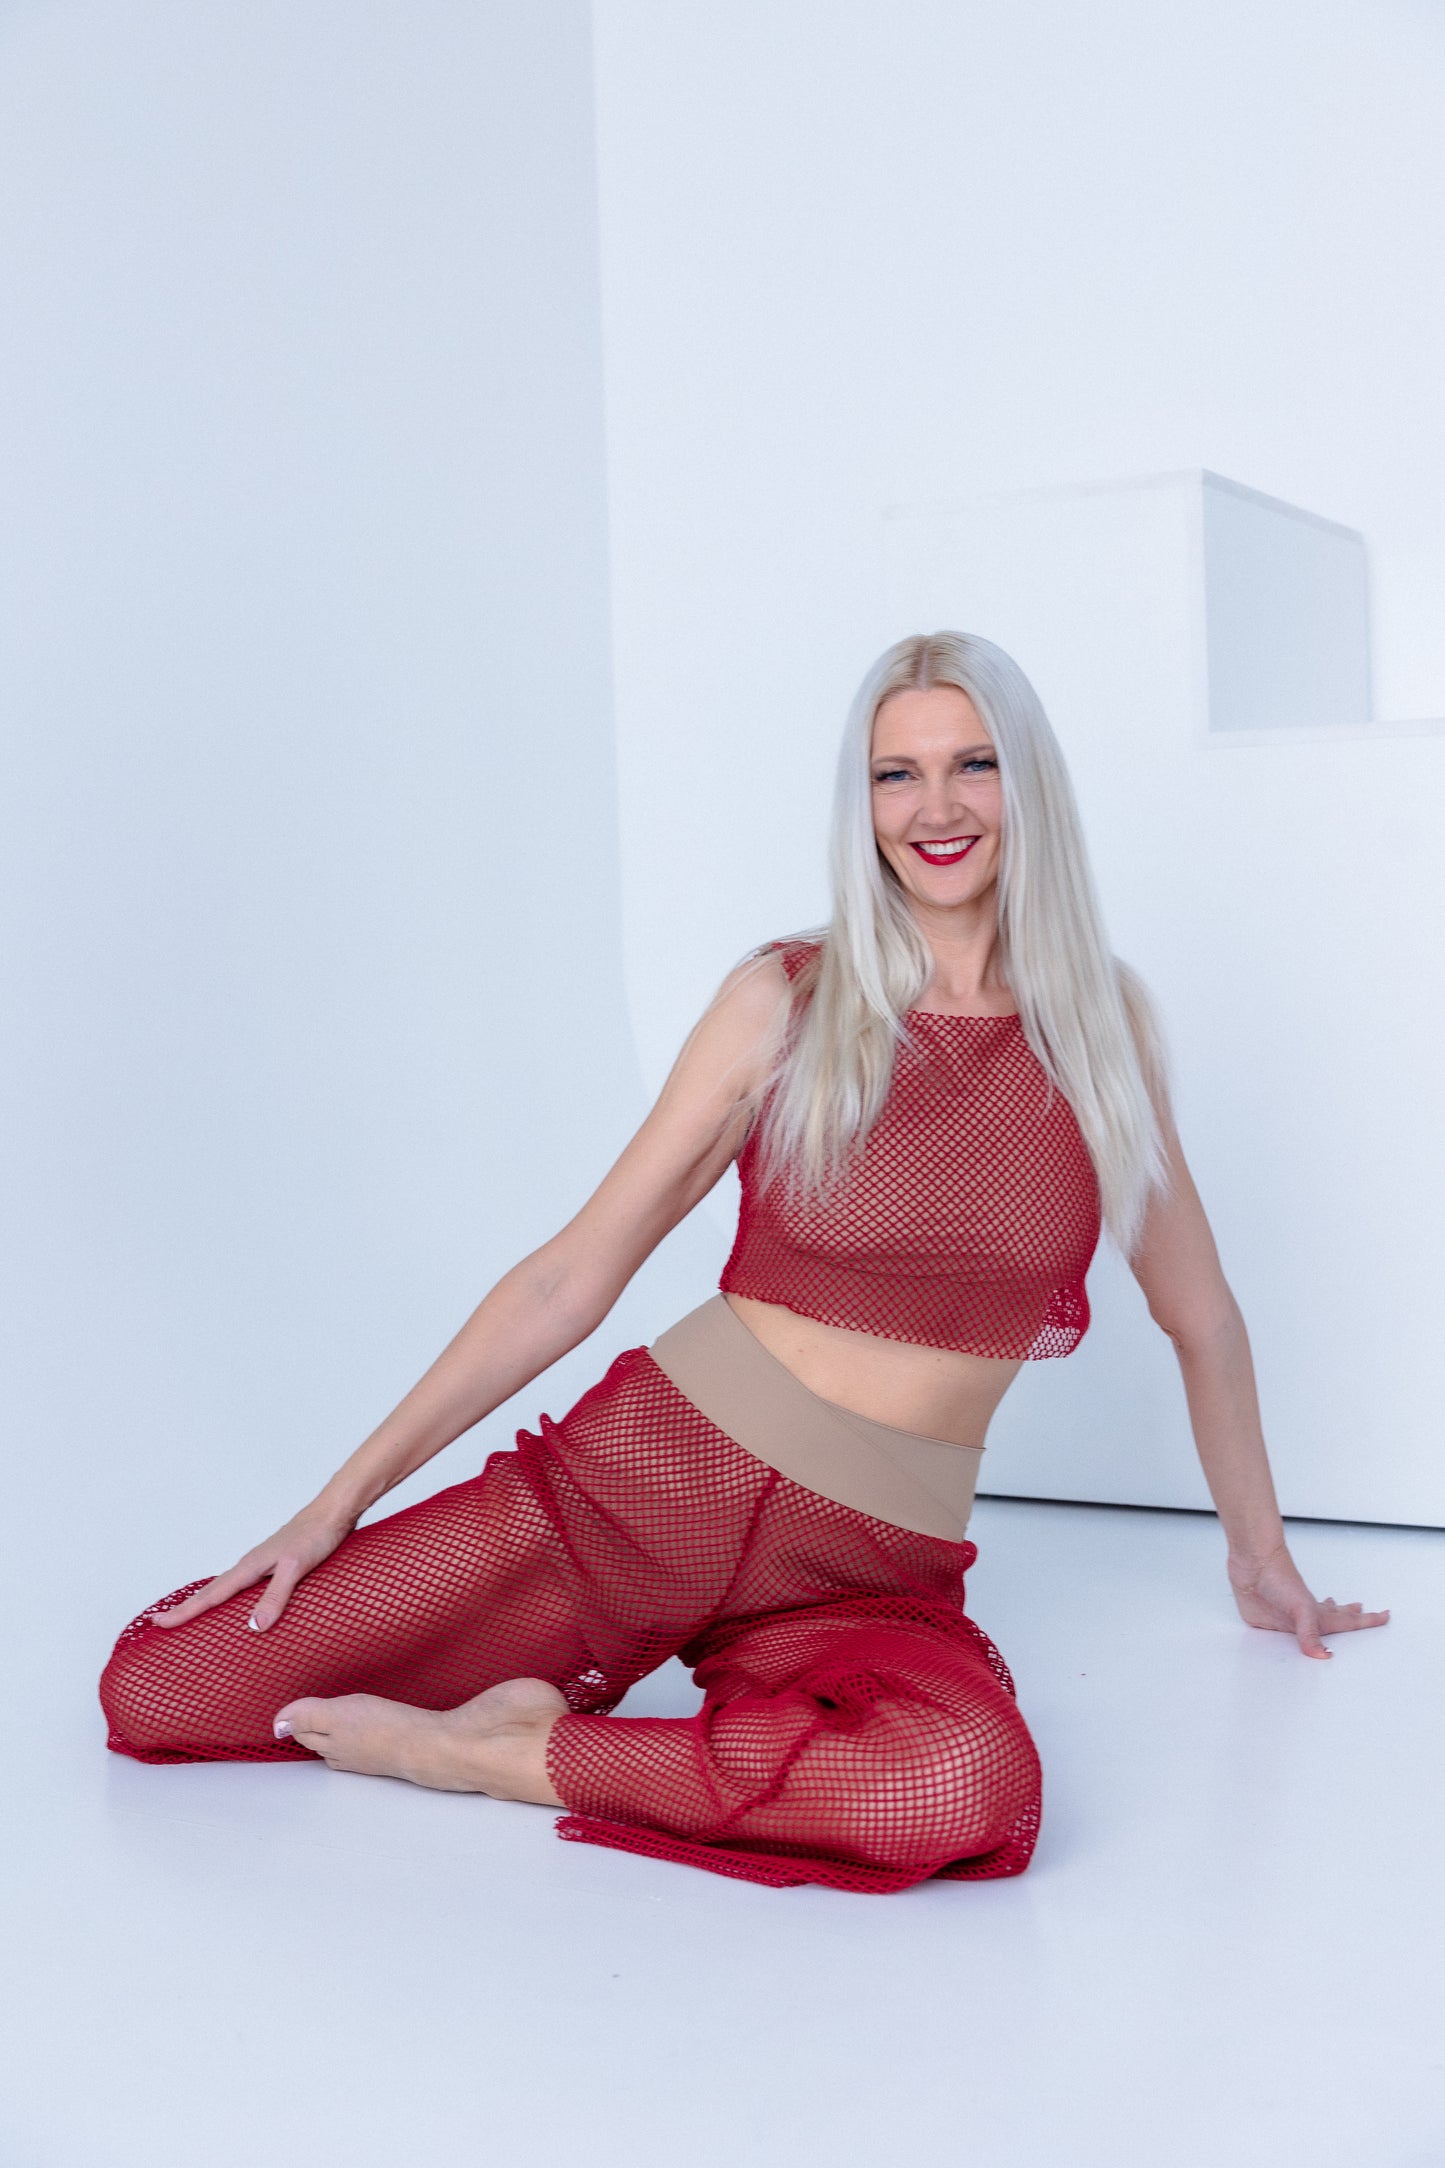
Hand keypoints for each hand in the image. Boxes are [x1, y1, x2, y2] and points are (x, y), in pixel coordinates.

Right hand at [150, 1505, 354, 1632]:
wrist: (333, 1513)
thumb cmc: (316, 1537)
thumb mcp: (296, 1568)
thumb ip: (276, 1596)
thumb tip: (253, 1627)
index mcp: (249, 1567)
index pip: (210, 1595)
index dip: (185, 1611)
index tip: (159, 1622)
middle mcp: (250, 1565)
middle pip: (212, 1592)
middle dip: (187, 1609)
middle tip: (163, 1623)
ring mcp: (262, 1565)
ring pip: (226, 1589)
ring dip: (207, 1603)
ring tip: (191, 1618)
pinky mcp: (275, 1566)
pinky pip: (244, 1587)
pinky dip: (231, 1598)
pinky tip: (238, 1606)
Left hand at [1228, 1540, 1389, 1658]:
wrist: (1252, 1562)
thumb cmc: (1278, 1575)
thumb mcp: (1300, 1607)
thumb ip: (1309, 1633)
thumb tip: (1322, 1656)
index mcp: (1317, 1614)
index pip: (1346, 1621)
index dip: (1367, 1621)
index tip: (1384, 1616)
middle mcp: (1304, 1615)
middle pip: (1332, 1618)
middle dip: (1350, 1617)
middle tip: (1363, 1612)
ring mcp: (1285, 1616)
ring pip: (1309, 1624)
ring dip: (1323, 1620)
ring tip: (1336, 1612)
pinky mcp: (1265, 1619)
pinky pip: (1279, 1632)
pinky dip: (1289, 1632)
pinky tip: (1288, 1628)